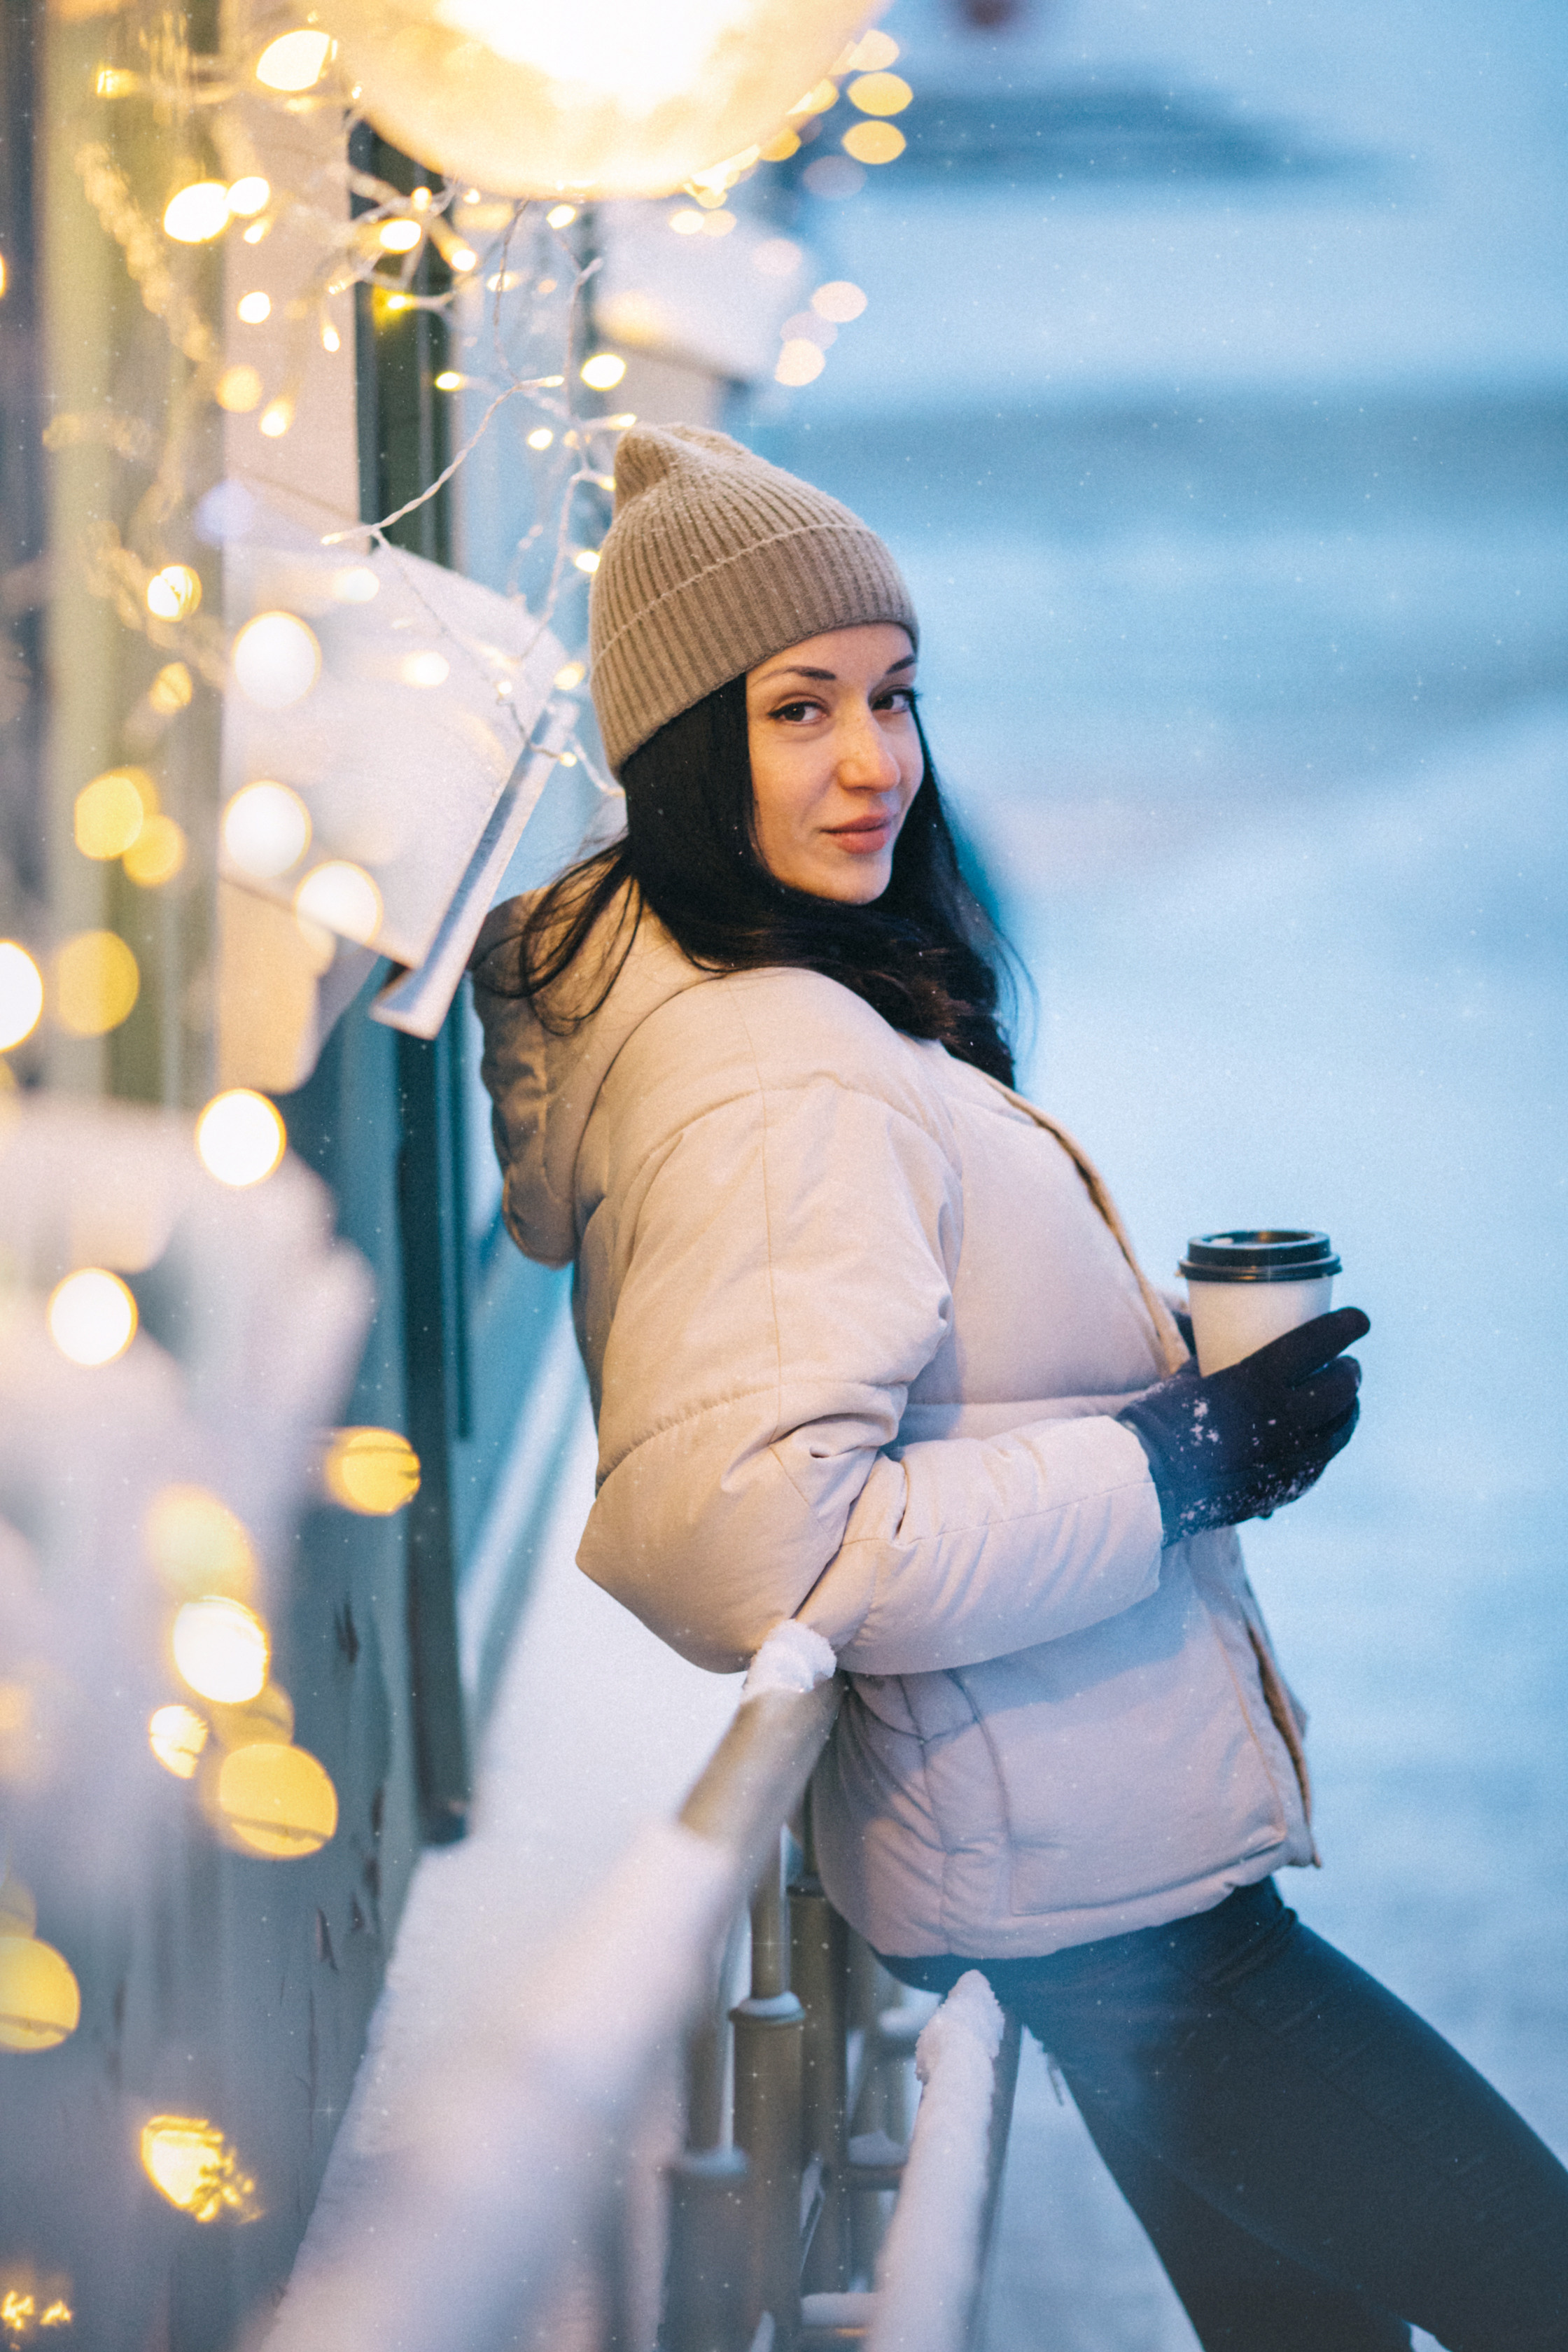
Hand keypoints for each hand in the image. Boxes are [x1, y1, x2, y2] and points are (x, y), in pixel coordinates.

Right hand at [1117, 1308, 1369, 1544]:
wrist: (1150, 1483)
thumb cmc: (1160, 1420)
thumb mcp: (1190, 1376)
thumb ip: (1215, 1358)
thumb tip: (1216, 1336)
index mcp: (1258, 1380)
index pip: (1319, 1343)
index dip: (1346, 1326)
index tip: (1359, 1319)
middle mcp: (1285, 1418)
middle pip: (1341, 1387)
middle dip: (1350, 1370)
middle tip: (1346, 1363)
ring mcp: (1291, 1457)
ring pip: (1342, 1426)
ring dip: (1348, 1407)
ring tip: (1343, 1399)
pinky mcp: (1289, 1486)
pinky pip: (1323, 1459)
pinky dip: (1327, 1441)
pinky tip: (1320, 1435)